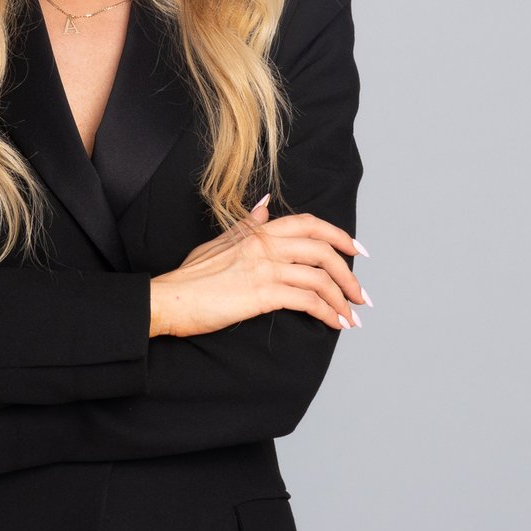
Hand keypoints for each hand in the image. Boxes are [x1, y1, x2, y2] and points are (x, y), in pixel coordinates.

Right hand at [149, 195, 370, 337]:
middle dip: (348, 274)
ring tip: (351, 317)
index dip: (338, 235)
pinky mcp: (262, 293)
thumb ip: (247, 226)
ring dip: (342, 299)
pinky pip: (307, 300)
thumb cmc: (190, 277)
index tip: (356, 250)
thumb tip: (264, 207)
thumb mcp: (219, 242)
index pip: (309, 224)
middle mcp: (265, 245)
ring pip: (320, 277)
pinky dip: (328, 313)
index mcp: (258, 231)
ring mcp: (265, 268)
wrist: (169, 298)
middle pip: (323, 251)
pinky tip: (335, 323)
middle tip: (360, 294)